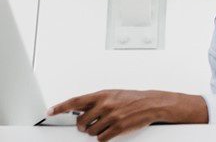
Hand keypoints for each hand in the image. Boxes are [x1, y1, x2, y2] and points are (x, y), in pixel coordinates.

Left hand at [47, 89, 168, 140]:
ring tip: (106, 124)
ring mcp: (111, 117)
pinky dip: (103, 137)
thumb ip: (96, 100)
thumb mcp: (112, 94)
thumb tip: (80, 108)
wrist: (149, 103)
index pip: (75, 101)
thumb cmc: (131, 98)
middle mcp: (104, 105)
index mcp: (101, 95)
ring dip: (95, 131)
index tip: (50, 111)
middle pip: (81, 122)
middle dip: (83, 126)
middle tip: (89, 124)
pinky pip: (101, 138)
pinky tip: (110, 130)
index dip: (60, 107)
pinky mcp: (117, 128)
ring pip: (90, 132)